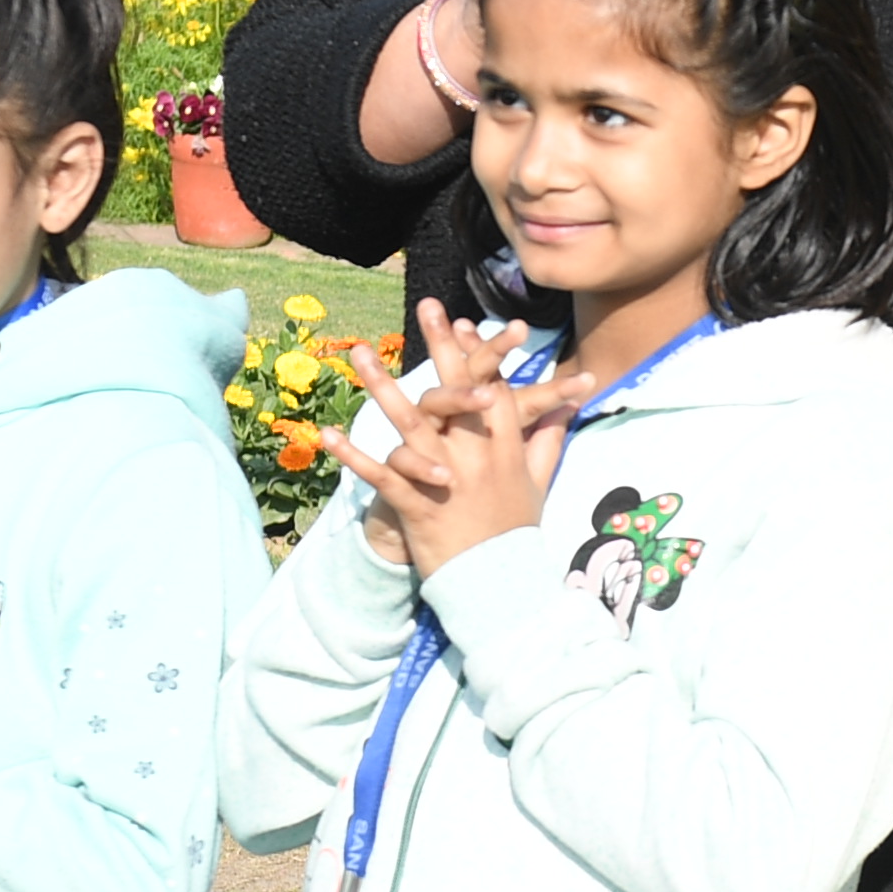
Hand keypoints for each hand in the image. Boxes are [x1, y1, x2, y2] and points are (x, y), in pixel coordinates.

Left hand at [344, 299, 570, 581]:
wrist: (498, 584)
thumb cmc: (516, 532)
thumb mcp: (540, 483)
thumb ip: (549, 440)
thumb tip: (567, 407)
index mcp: (505, 448)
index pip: (492, 388)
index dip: (478, 354)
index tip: (465, 324)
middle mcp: (475, 455)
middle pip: (453, 390)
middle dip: (439, 345)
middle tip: (426, 307)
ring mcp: (445, 478)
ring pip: (409, 423)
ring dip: (380, 386)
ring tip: (358, 354)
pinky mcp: (418, 504)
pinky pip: (380, 474)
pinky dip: (352, 456)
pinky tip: (326, 433)